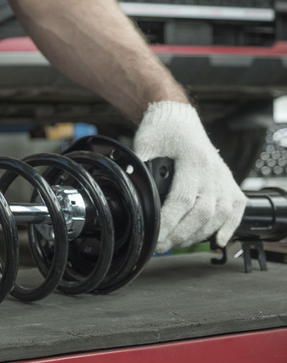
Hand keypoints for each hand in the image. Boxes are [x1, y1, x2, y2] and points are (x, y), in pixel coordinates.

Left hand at [134, 101, 246, 252]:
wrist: (178, 117)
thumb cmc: (160, 130)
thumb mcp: (143, 143)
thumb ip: (137, 167)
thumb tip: (127, 190)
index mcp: (192, 161)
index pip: (181, 200)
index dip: (168, 223)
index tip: (153, 236)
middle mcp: (213, 171)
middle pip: (202, 213)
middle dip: (180, 235)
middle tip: (160, 246)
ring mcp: (224, 178)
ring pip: (219, 215)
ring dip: (198, 235)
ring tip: (176, 242)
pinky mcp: (230, 182)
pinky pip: (236, 210)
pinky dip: (229, 228)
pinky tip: (217, 241)